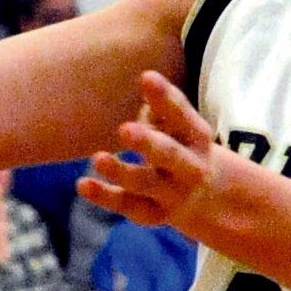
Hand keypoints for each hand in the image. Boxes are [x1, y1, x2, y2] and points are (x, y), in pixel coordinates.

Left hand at [86, 70, 220, 231]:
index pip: (181, 114)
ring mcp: (173, 194)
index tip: (146, 77)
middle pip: (169, 155)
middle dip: (147, 143)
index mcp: (196, 136)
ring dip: (121, 172)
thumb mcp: (178, 124)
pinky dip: (104, 196)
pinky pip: (127, 205)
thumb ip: (161, 106)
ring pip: (145, 184)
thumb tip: (146, 83)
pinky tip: (82, 184)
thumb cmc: (180, 144)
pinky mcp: (153, 213)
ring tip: (97, 158)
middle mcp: (190, 167)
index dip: (164, 97)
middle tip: (124, 129)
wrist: (208, 195)